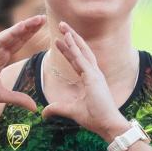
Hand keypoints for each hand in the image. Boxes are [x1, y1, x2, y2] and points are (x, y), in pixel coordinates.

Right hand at [0, 15, 44, 111]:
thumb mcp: (1, 96)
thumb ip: (18, 98)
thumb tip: (34, 108)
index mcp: (1, 59)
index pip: (19, 44)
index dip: (30, 35)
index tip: (43, 27)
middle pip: (16, 37)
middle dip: (30, 28)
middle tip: (43, 17)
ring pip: (8, 36)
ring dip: (22, 27)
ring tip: (35, 20)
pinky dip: (8, 34)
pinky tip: (20, 27)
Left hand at [41, 22, 127, 138]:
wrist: (108, 124)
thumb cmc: (95, 118)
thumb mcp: (71, 111)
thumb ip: (57, 109)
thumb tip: (44, 113)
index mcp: (90, 79)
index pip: (77, 60)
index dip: (68, 50)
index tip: (58, 41)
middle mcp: (94, 73)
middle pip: (81, 51)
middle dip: (71, 38)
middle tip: (61, 25)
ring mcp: (95, 74)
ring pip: (82, 50)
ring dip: (72, 37)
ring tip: (63, 25)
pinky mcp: (93, 77)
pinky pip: (81, 59)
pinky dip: (74, 47)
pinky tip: (67, 38)